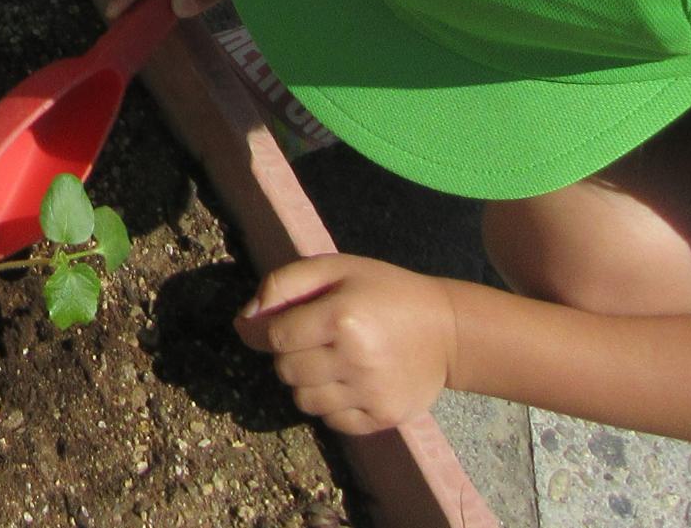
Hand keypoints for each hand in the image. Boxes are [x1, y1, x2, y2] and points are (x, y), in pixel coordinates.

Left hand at [238, 256, 459, 434]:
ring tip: (331, 361)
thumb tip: (243, 322)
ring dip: (307, 382)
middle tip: (316, 339)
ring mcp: (371, 392)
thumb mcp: (335, 268)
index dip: (271, 331)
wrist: (447, 329)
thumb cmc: (384, 292)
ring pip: (304, 400)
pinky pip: (331, 421)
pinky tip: (349, 382)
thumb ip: (283, 285)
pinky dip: (330, 405)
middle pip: (286, 371)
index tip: (283, 323)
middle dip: (290, 355)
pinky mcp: (383, 417)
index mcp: (342, 316)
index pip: (276, 338)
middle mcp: (356, 358)